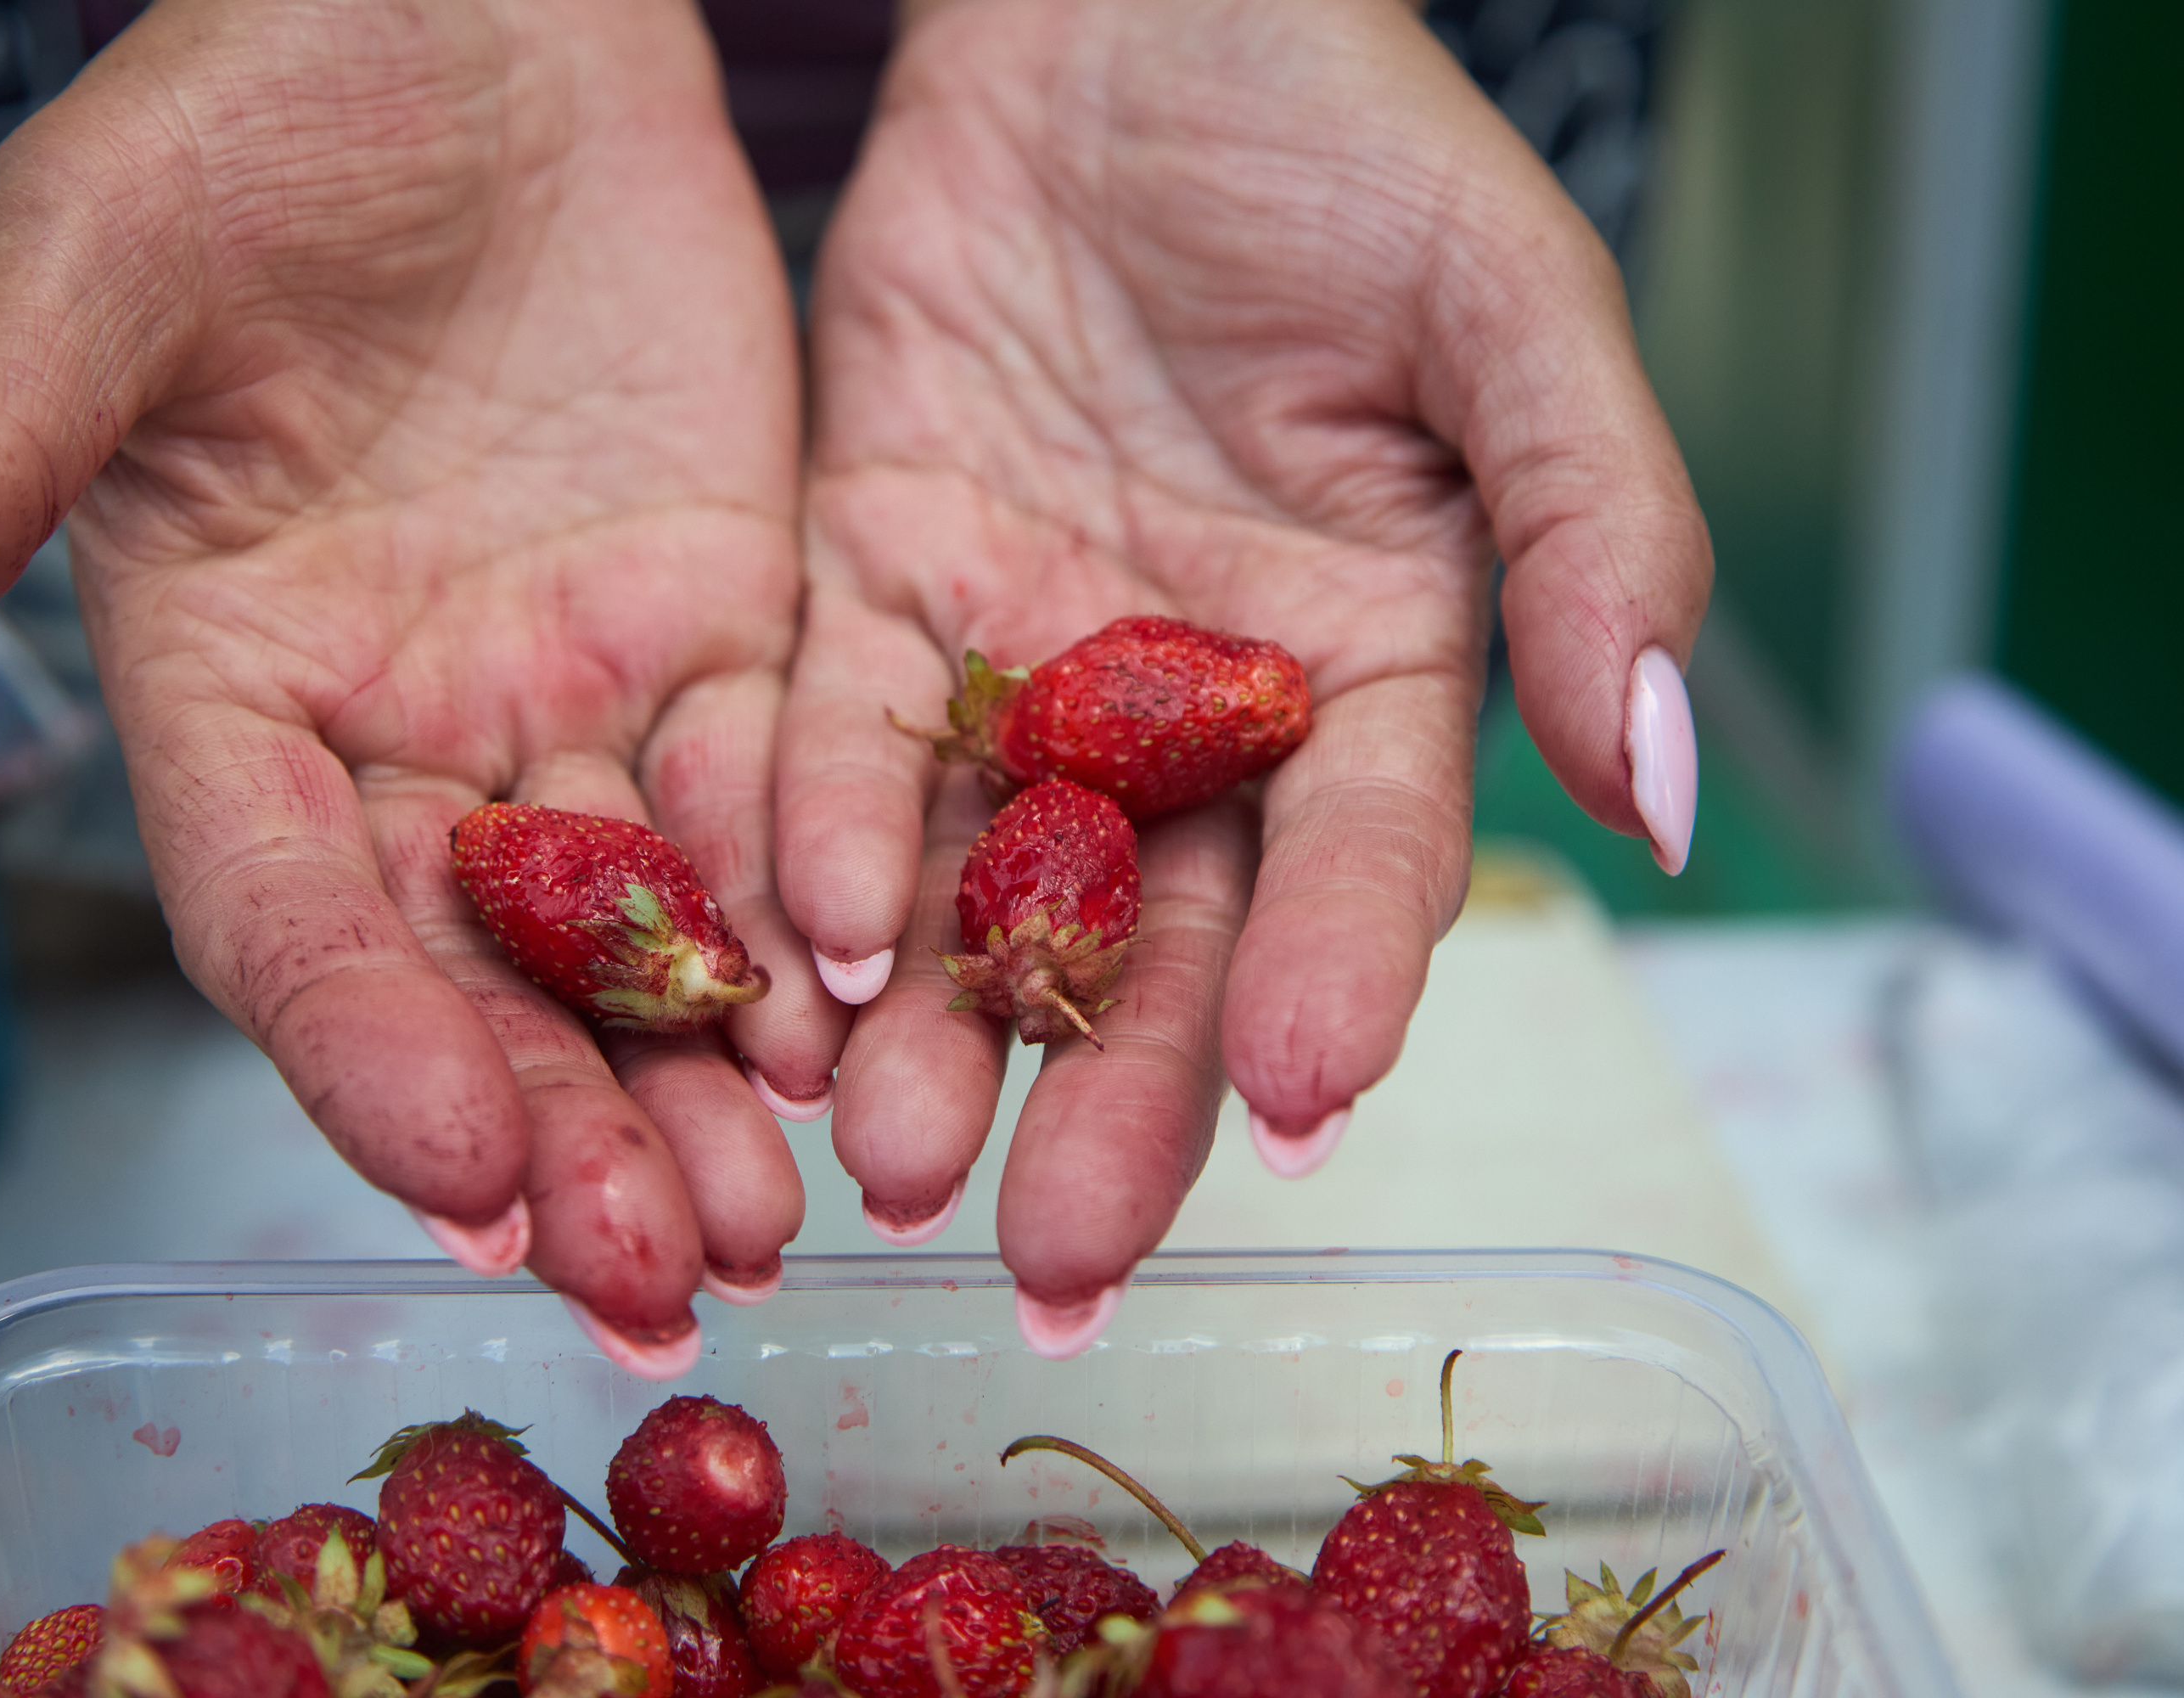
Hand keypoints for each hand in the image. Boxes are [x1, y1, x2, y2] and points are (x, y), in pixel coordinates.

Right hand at [0, 0, 847, 1373]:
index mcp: (228, 690)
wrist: (482, 9)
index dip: (359, 1051)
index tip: (460, 1184)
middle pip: (473, 973)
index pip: (283, 914)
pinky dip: (818, 909)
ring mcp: (570, 693)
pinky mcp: (723, 628)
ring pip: (641, 926)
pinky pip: (778, 792)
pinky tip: (865, 1023)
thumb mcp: (98, 269)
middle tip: (655, 1286)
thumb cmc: (264, 100)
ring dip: (701, 1079)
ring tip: (775, 1212)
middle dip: (557, 1133)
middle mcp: (400, 733)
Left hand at [777, 0, 1709, 1347]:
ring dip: (936, 1024)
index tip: (1303, 1105)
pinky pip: (842, 737)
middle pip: (1155, 940)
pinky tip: (805, 939)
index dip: (1335, 986)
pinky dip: (823, 832)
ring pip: (981, 884)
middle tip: (1054, 1254)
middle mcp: (1190, 713)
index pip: (1358, 868)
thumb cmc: (1347, 141)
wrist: (1126, 10)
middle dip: (1109, 1098)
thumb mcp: (1511, 315)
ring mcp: (1023, 666)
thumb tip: (1659, 787)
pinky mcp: (877, 591)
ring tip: (890, 1157)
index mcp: (1368, 673)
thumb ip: (1593, 535)